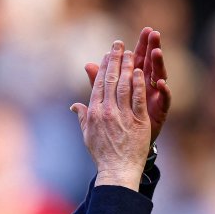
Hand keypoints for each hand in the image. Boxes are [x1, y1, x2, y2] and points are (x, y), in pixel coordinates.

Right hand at [70, 41, 150, 190]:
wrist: (117, 170)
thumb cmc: (102, 154)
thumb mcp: (87, 134)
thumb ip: (82, 116)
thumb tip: (74, 106)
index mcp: (94, 113)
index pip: (98, 84)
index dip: (103, 67)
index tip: (107, 54)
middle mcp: (106, 111)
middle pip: (111, 80)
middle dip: (115, 60)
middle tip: (118, 44)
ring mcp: (122, 115)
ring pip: (124, 85)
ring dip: (127, 66)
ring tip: (130, 51)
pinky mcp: (137, 120)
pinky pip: (138, 98)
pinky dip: (138, 83)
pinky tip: (140, 71)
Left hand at [84, 27, 171, 142]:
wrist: (125, 153)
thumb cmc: (116, 126)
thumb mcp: (106, 102)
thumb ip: (99, 84)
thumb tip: (87, 65)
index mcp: (132, 84)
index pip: (133, 60)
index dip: (133, 48)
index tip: (134, 32)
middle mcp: (145, 88)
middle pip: (148, 63)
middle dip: (149, 47)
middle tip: (150, 32)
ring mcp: (153, 99)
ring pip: (158, 77)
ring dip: (158, 64)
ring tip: (157, 50)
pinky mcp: (160, 112)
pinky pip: (164, 100)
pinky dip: (164, 92)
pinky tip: (162, 84)